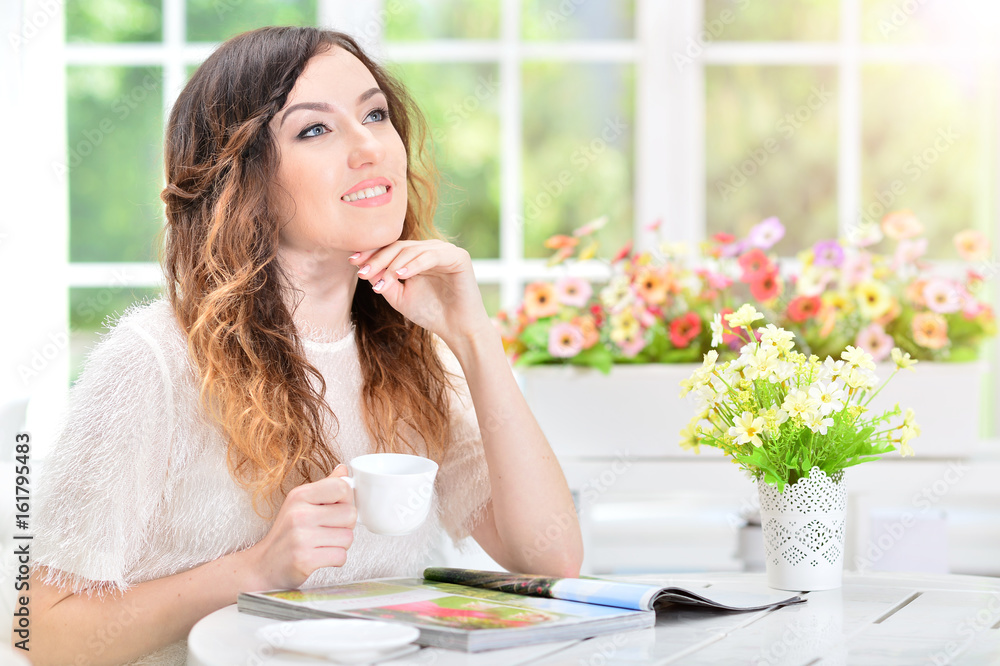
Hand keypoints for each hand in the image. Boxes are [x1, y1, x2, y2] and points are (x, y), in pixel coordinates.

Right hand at [242, 465, 355, 590]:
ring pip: (348, 537)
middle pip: (350, 514)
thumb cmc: (287, 533)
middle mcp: (299, 514)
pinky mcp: (304, 559)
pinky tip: (321, 556)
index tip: (336, 508)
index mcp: (300, 495)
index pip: (342, 487)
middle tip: (328, 530)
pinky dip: (336, 559)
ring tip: (322, 544)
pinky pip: (341, 556)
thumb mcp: (301, 503)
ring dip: (341, 544)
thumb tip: (343, 469)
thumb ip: (325, 486)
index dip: (346, 500)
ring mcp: (301, 537)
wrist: (264, 565)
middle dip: (345, 526)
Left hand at [349, 239, 491, 345]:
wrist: (458, 329)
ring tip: (381, 279)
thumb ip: (384, 281)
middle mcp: (431, 249)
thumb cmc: (431, 313)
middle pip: (399, 246)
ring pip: (413, 250)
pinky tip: (401, 274)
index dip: (372, 253)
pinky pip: (431, 256)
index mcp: (417, 256)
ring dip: (394, 264)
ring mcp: (445, 251)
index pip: (391, 248)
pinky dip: (415, 264)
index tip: (353, 262)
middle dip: (379, 259)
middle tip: (363, 271)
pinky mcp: (459, 257)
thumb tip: (363, 267)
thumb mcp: (399, 297)